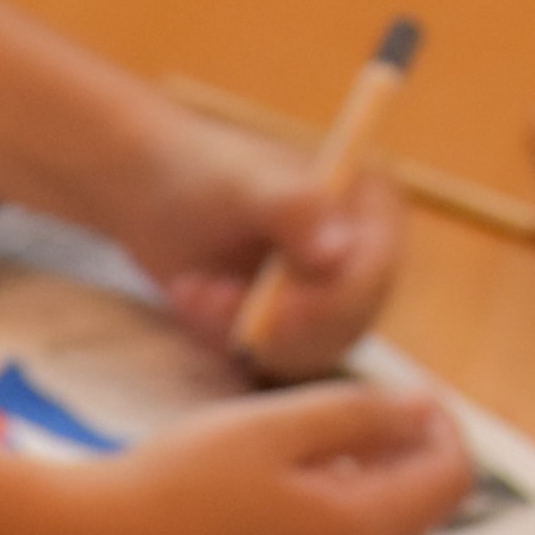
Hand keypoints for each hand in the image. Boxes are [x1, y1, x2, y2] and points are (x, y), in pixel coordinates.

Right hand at [37, 382, 473, 534]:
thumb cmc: (179, 485)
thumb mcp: (274, 426)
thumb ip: (360, 413)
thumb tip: (425, 408)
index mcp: (365, 534)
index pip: (452, 477)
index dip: (444, 423)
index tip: (407, 386)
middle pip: (421, 509)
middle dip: (407, 451)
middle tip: (358, 399)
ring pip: (378, 534)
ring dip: (369, 481)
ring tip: (311, 435)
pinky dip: (334, 513)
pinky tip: (278, 483)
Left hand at [123, 109, 409, 374]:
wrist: (160, 193)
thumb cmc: (204, 173)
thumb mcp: (242, 185)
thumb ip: (292, 210)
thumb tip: (339, 255)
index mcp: (374, 209)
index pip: (373, 276)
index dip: (331, 305)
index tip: (275, 317)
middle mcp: (366, 259)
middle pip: (347, 325)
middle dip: (272, 324)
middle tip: (205, 296)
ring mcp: (335, 300)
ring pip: (307, 351)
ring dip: (239, 329)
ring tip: (190, 288)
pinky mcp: (299, 332)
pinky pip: (273, 360)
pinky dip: (226, 338)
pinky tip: (192, 298)